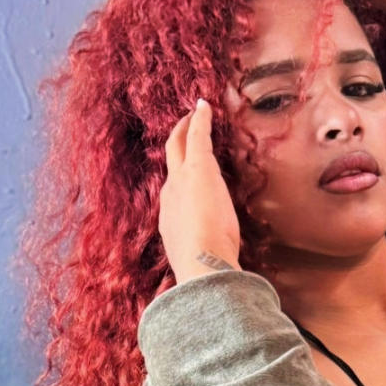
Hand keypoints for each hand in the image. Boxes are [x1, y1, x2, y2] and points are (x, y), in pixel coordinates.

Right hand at [158, 99, 241, 284]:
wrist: (200, 262)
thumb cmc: (203, 269)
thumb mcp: (200, 263)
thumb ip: (203, 263)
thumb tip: (215, 278)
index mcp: (170, 218)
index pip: (174, 193)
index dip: (179, 181)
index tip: (183, 174)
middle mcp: (170, 194)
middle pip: (169, 162)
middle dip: (175, 143)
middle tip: (181, 128)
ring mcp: (181, 179)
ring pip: (180, 145)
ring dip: (187, 129)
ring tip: (193, 115)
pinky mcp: (198, 166)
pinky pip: (197, 135)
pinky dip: (200, 119)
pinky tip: (204, 106)